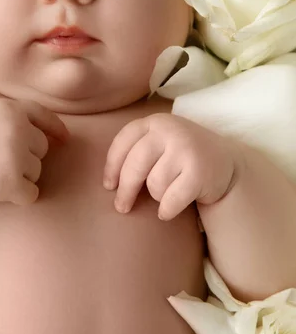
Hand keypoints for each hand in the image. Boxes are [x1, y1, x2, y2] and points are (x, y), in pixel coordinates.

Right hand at [0, 98, 68, 204]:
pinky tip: (0, 192)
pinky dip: (20, 196)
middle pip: (41, 148)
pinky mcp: (10, 182)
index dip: (55, 128)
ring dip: (21, 176)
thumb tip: (50, 133)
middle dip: (27, 157)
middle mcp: (17, 129)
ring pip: (37, 171)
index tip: (64, 140)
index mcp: (11, 109)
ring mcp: (15, 155)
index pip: (43, 115)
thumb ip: (13, 117)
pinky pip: (31, 193)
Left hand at [103, 114, 240, 219]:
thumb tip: (110, 183)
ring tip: (167, 192)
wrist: (225, 162)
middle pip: (135, 166)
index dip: (112, 166)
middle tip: (121, 207)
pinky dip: (167, 210)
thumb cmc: (181, 155)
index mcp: (155, 122)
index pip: (123, 142)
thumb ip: (136, 151)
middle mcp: (170, 131)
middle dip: (125, 190)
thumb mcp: (159, 142)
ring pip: (154, 184)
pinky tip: (168, 211)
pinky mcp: (199, 171)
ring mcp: (186, 149)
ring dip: (157, 196)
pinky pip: (171, 199)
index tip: (109, 185)